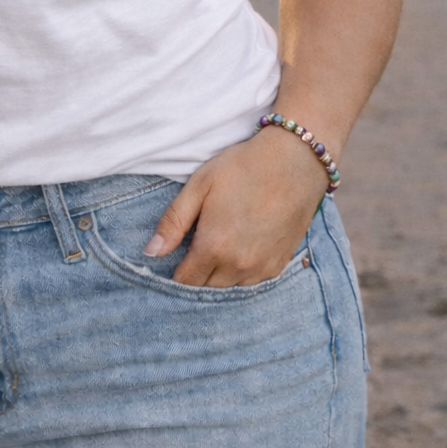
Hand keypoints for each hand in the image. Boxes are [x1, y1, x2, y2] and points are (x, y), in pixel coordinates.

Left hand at [144, 127, 329, 287]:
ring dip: (220, 273)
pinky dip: (243, 271)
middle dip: (197, 272)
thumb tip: (151, 252)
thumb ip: (173, 222)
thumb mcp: (200, 186)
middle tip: (199, 242)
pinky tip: (243, 246)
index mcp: (214, 247)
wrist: (295, 161)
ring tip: (222, 243)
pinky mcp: (280, 265)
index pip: (185, 281)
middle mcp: (239, 266)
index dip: (176, 270)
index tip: (177, 254)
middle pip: (206, 287)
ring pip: (230, 287)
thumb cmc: (243, 167)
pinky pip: (253, 281)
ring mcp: (262, 268)